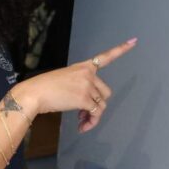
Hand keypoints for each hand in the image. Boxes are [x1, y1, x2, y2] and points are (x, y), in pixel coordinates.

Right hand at [11, 38, 136, 132]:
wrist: (34, 93)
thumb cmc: (44, 87)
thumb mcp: (65, 79)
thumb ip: (80, 86)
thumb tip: (87, 108)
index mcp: (83, 66)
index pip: (105, 56)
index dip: (121, 49)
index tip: (134, 41)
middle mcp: (88, 74)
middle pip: (105, 92)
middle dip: (98, 105)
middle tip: (84, 115)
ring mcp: (87, 85)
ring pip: (101, 105)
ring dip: (93, 117)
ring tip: (81, 123)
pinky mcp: (84, 99)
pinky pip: (95, 113)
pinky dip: (91, 122)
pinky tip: (81, 127)